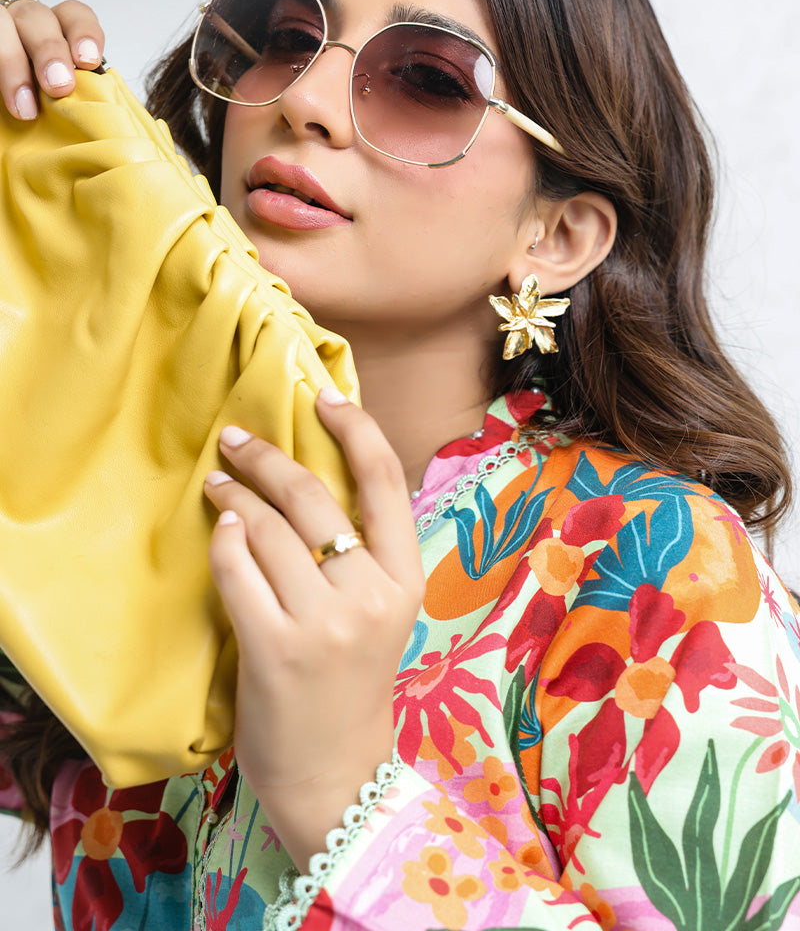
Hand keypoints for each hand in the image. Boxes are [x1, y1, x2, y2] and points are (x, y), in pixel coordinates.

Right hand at [0, 0, 104, 118]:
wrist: (10, 102)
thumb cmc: (43, 96)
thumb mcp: (66, 90)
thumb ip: (82, 89)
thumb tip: (100, 105)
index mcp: (56, 28)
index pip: (74, 14)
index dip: (84, 33)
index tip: (88, 62)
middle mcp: (26, 24)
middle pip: (36, 17)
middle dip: (49, 51)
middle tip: (59, 87)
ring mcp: (1, 30)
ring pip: (2, 23)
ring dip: (13, 62)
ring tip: (25, 104)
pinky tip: (2, 96)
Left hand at [203, 386, 425, 870]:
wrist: (336, 777)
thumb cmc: (351, 687)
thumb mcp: (378, 615)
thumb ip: (358, 555)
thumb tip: (311, 479)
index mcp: (406, 582)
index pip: (387, 482)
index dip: (355, 428)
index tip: (322, 395)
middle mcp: (371, 596)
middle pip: (313, 496)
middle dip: (267, 456)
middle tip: (235, 438)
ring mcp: (324, 623)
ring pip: (269, 528)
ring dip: (235, 495)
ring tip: (217, 484)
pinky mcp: (274, 648)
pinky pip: (237, 569)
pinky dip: (224, 540)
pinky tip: (220, 529)